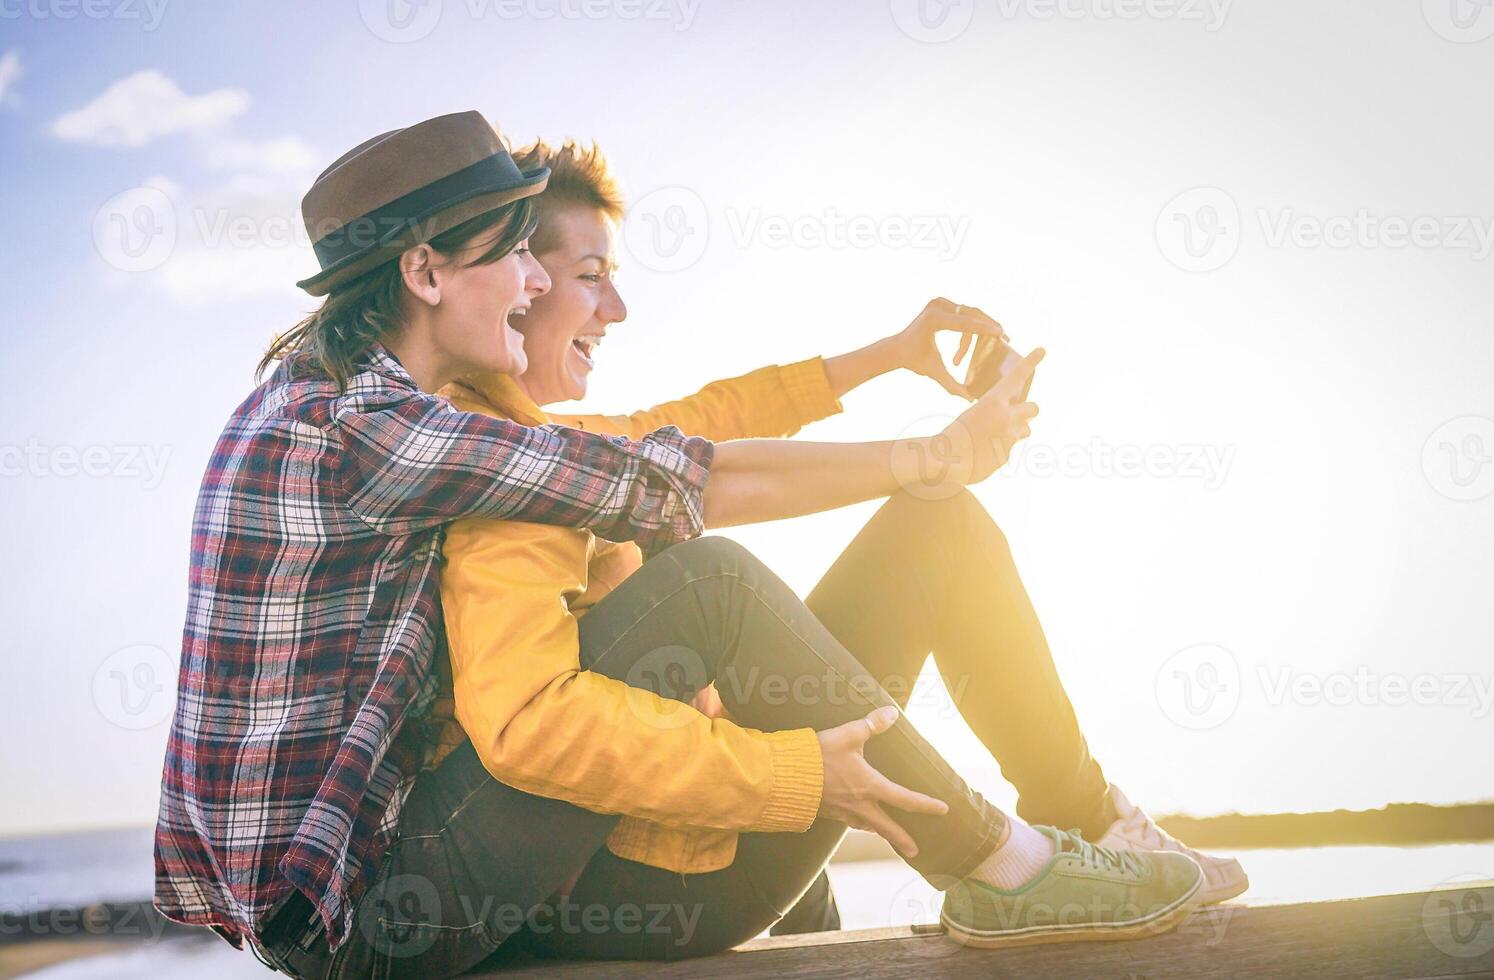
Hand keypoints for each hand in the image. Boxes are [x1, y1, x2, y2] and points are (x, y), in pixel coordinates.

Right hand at [816, 706, 949, 857]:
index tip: (943, 810)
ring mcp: (841, 812)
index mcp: (869, 786)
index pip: (905, 799)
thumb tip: (892, 713)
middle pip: (886, 828)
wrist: (783, 777)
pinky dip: (857, 822)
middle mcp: (859, 805)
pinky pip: (848, 821)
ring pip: (865, 826)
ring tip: (883, 833)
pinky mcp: (826, 812)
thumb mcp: (847, 735)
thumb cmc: (817, 756)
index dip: (926, 805)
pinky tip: (855, 818)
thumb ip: (870, 725)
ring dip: (877, 831)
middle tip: (915, 851)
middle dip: (902, 840)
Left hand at [889, 298, 1007, 398]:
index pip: (964, 323)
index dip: (983, 328)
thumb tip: (969, 399)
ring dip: (981, 327)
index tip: (999, 333)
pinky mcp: (942, 303)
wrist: (897, 348)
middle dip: (988, 327)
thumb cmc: (913, 360)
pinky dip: (973, 324)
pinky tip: (982, 336)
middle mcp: (937, 305)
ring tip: (997, 339)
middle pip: (971, 314)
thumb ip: (951, 385)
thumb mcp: (933, 372)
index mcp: (933, 319)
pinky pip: (965, 312)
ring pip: (970, 313)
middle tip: (1004, 338)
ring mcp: (940, 302)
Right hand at [943, 347, 1043, 484]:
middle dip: (1028, 410)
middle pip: (1033, 407)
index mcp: (993, 401)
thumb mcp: (973, 414)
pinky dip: (998, 450)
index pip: (1017, 376)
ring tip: (994, 436)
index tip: (1042, 350)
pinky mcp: (1007, 455)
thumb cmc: (953, 435)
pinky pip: (1008, 448)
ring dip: (1016, 430)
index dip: (1031, 362)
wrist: (944, 461)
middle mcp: (1006, 417)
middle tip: (1017, 412)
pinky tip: (982, 453)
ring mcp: (1009, 437)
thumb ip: (994, 414)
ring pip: (1025, 430)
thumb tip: (1010, 422)